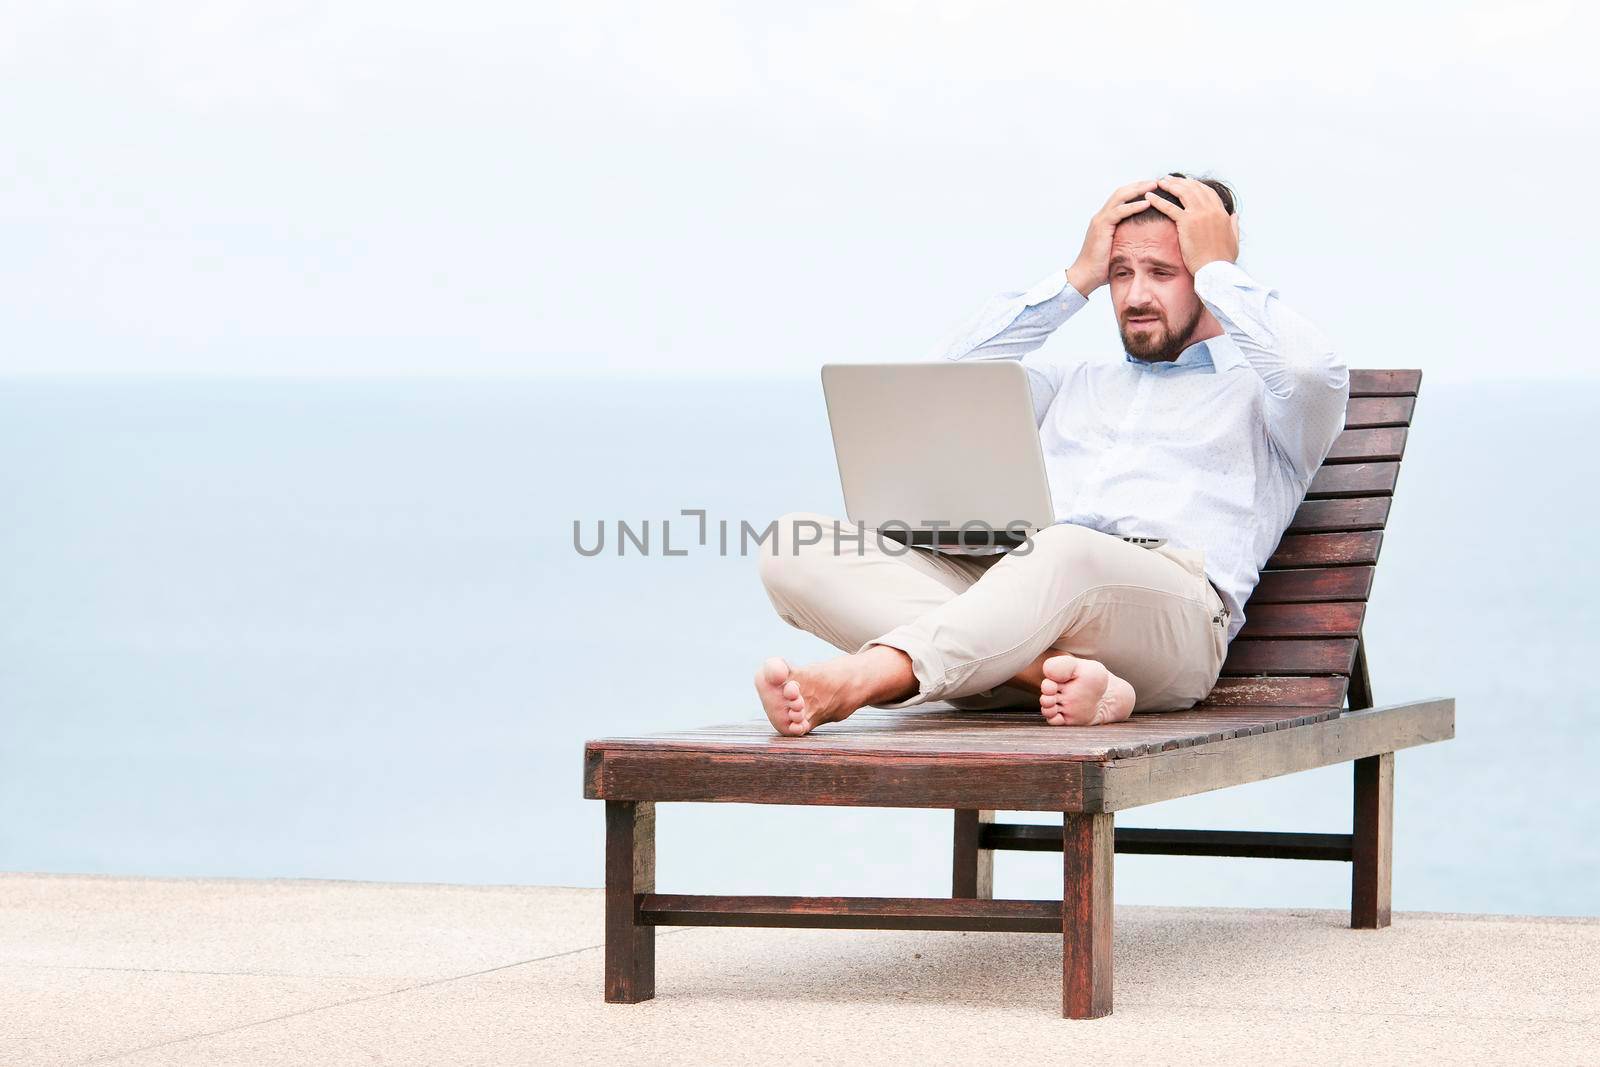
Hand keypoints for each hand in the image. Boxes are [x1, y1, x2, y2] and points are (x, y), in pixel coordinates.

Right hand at [1065, 180, 1159, 294]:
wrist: (1086, 276)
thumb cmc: (1102, 268)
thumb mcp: (1119, 249)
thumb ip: (1128, 240)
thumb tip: (1145, 242)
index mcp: (1105, 220)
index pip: (1122, 198)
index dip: (1137, 190)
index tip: (1153, 189)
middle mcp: (1101, 216)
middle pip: (1121, 192)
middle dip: (1140, 185)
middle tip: (1157, 182)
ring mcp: (1100, 220)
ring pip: (1120, 197)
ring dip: (1138, 190)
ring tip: (1154, 186)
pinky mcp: (1101, 227)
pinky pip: (1119, 211)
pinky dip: (1134, 206)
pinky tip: (1147, 203)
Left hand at [1143, 176, 1239, 274]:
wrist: (1216, 270)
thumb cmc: (1223, 260)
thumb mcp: (1233, 239)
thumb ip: (1234, 225)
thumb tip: (1235, 215)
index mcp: (1222, 213)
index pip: (1207, 192)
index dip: (1196, 185)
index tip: (1187, 182)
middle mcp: (1211, 210)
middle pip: (1194, 188)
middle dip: (1180, 182)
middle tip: (1169, 179)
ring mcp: (1199, 215)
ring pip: (1182, 193)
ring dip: (1170, 185)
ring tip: (1159, 183)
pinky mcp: (1187, 223)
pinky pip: (1169, 207)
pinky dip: (1158, 200)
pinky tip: (1149, 197)